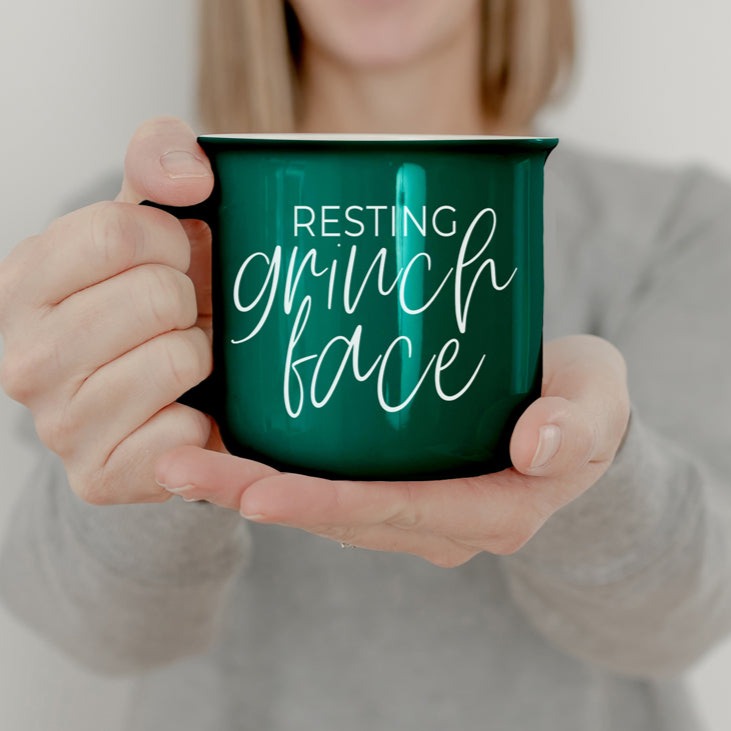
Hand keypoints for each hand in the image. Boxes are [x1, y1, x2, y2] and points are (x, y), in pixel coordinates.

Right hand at [0, 117, 216, 504]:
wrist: (157, 393)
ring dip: (199, 355)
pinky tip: (180, 411)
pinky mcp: (100, 478)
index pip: (119, 232)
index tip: (171, 259)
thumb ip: (160, 159)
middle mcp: (24, 359)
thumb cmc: (150, 298)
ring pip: (180, 359)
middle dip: (188, 301)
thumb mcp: (147, 217)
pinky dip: (200, 418)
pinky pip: (183, 433)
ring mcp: (58, 426)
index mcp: (21, 284)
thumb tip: (190, 178)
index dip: (171, 242)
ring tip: (178, 360)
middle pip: (157, 296)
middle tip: (177, 318)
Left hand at [155, 335, 630, 565]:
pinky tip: (227, 446)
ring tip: (180, 461)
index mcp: (492, 509)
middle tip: (181, 470)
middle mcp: (443, 522)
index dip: (323, 505)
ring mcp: (416, 509)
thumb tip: (537, 447)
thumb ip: (578, 421)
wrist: (574, 420)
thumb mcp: (597, 400)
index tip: (254, 489)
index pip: (395, 512)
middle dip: (259, 496)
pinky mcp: (397, 485)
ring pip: (325, 507)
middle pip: (341, 516)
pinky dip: (277, 473)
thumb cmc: (583, 404)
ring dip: (252, 486)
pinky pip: (330, 487)